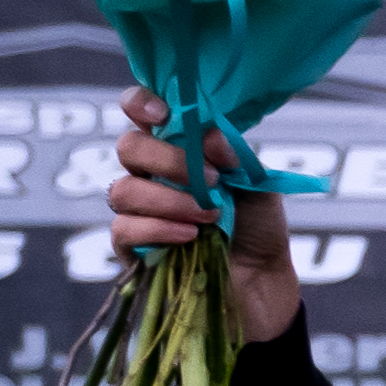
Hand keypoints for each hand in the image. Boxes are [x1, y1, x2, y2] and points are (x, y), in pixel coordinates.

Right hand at [99, 96, 301, 341]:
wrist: (263, 281)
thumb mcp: (257, 185)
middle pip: (129, 148)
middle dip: (168, 159)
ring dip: (170, 200)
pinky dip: (159, 229)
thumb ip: (235, 156)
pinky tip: (190, 236)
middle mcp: (149, 174)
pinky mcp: (130, 248)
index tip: (162, 113)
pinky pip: (124, 229)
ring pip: (122, 190)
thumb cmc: (256, 227)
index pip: (141, 112)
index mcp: (176, 148)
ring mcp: (136, 211)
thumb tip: (209, 135)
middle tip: (210, 179)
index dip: (141, 104)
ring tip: (211, 214)